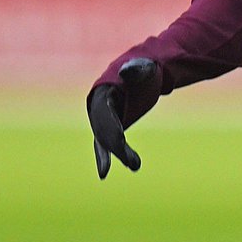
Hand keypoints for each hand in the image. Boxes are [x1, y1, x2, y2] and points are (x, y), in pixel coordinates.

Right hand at [88, 58, 156, 178]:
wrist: (142, 74)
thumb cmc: (143, 70)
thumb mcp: (143, 68)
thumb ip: (136, 70)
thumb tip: (125, 70)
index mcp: (103, 94)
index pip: (103, 113)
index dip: (110, 127)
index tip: (120, 140)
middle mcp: (97, 109)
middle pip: (103, 131)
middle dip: (115, 146)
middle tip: (132, 161)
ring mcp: (102, 119)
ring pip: (105, 141)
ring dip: (118, 154)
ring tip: (135, 165)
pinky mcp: (110, 128)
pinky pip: (106, 145)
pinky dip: (105, 158)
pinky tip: (109, 172)